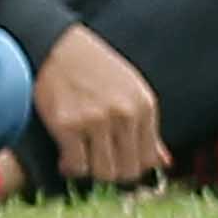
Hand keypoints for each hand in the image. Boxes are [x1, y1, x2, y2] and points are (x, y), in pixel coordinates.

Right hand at [31, 22, 168, 187]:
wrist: (53, 44)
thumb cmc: (92, 67)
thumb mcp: (129, 90)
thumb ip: (146, 128)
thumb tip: (164, 162)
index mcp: (143, 105)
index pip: (149, 159)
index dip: (131, 166)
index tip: (117, 162)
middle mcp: (123, 114)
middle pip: (128, 170)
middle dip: (112, 170)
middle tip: (97, 161)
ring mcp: (95, 119)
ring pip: (104, 172)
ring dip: (91, 170)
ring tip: (82, 157)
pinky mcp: (67, 124)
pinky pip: (77, 165)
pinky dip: (70, 166)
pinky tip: (66, 155)